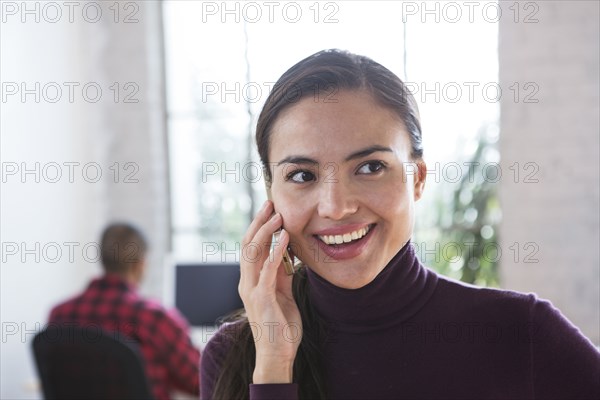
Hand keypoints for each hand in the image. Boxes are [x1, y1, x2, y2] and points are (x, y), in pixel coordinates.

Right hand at [239, 200, 302, 383]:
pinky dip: (276, 252)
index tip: (270, 209)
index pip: (251, 247)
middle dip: (259, 222)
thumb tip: (287, 253)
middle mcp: (246, 282)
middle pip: (248, 244)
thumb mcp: (284, 294)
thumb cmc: (281, 327)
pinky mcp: (262, 299)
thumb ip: (282, 274)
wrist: (277, 355)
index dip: (259, 226)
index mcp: (251, 280)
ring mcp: (252, 290)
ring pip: (253, 253)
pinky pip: (268, 270)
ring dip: (266, 232)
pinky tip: (284, 238)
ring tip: (278, 216)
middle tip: (270, 203)